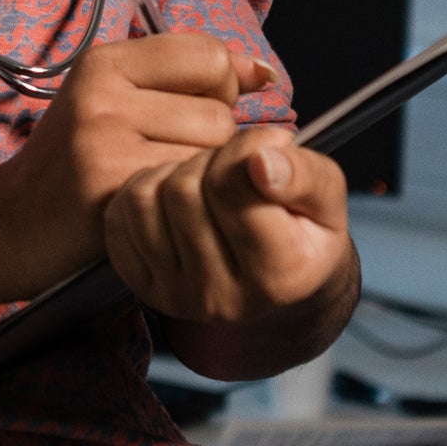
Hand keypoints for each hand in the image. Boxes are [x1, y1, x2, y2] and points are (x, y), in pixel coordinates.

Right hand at [0, 34, 273, 301]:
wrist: (5, 225)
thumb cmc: (72, 165)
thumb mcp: (115, 102)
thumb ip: (187, 79)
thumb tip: (262, 73)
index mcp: (104, 62)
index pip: (209, 55)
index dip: (219, 89)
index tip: (194, 113)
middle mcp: (103, 91)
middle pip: (219, 109)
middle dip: (208, 141)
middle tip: (161, 159)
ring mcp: (104, 138)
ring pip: (212, 150)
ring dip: (199, 174)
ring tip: (157, 183)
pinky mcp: (112, 185)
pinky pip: (191, 186)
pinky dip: (184, 203)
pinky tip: (153, 208)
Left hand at [105, 124, 353, 330]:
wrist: (277, 291)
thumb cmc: (304, 232)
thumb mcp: (327, 200)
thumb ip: (305, 175)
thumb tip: (261, 160)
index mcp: (278, 275)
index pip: (232, 184)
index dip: (243, 147)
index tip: (260, 151)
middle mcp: (222, 297)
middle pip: (184, 188)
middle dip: (207, 161)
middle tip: (232, 170)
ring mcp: (176, 297)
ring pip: (144, 198)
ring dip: (171, 173)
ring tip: (204, 182)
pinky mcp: (143, 287)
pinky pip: (119, 216)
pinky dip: (143, 192)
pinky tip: (174, 200)